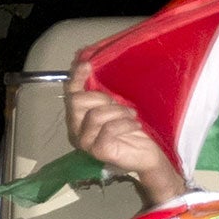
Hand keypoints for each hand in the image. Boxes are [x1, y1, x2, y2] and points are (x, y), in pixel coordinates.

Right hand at [66, 62, 186, 203]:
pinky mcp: (97, 151)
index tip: (88, 65)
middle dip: (101, 98)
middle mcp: (75, 129)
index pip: (70, 93)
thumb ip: (103, 93)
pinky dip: (124, 124)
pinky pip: (108, 130)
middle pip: (76, 102)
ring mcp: (84, 142)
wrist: (148, 154)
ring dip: (118, 112)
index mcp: (78, 116)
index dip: (76, 77)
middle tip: (121, 104)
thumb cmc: (131, 128)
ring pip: (94, 116)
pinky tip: (135, 125)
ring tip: (132, 115)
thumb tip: (95, 68)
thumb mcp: (116, 106)